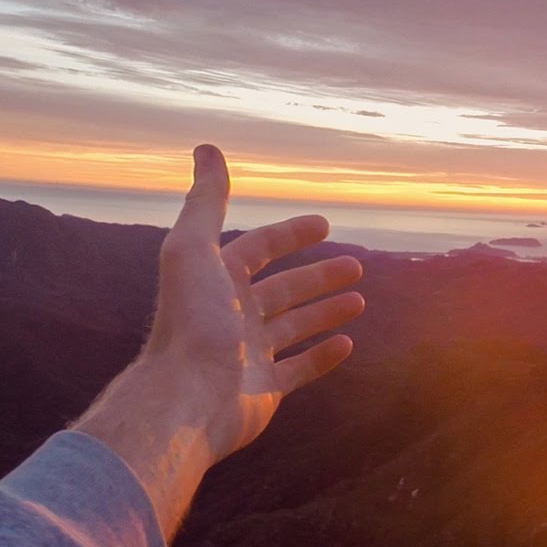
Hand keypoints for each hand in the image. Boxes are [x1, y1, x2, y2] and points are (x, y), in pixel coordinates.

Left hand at [147, 143, 360, 458]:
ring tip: (359, 300)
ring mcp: (248, 355)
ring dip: (325, 312)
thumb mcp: (194, 249)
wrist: (186, 398)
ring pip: (294, 327)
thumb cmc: (192, 322)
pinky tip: (347, 344)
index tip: (325, 225)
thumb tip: (207, 147)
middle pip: (282, 290)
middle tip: (355, 265)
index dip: (289, 235)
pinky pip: (299, 369)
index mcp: (216, 282)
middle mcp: (231, 316)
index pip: (258, 249)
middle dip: (317, 276)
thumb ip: (205, 201)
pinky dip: (323, 356)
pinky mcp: (263, 391)